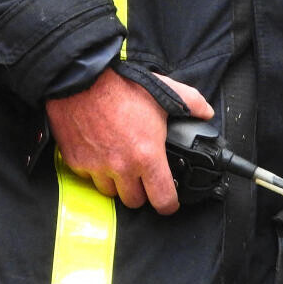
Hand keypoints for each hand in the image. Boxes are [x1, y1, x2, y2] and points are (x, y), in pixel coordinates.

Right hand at [45, 70, 213, 214]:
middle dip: (140, 191)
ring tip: (119, 163)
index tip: (168, 199)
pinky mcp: (76, 161)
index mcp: (146, 156)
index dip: (169, 204)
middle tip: (141, 176)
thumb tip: (206, 113)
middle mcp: (121, 167)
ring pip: (110, 191)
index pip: (163, 201)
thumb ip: (191, 103)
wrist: (80, 79)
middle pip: (134, 202)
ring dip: (116, 182)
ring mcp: (96, 166)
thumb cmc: (120, 86)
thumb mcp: (164, 91)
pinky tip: (99, 152)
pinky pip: (88, 177)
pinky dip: (95, 170)